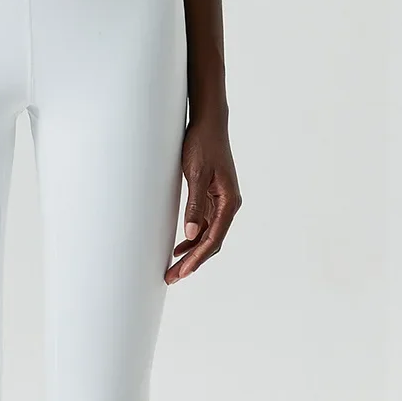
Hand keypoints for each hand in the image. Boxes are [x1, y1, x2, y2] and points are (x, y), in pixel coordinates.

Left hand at [166, 115, 240, 283]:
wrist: (208, 123)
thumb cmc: (202, 144)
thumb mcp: (195, 174)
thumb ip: (194, 205)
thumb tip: (191, 235)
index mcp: (229, 201)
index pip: (214, 238)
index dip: (198, 258)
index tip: (183, 271)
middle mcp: (228, 205)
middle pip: (212, 242)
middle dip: (193, 261)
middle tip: (173, 277)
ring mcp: (221, 202)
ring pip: (209, 236)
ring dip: (192, 253)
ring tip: (174, 269)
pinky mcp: (213, 197)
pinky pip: (205, 225)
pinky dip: (193, 238)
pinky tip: (180, 247)